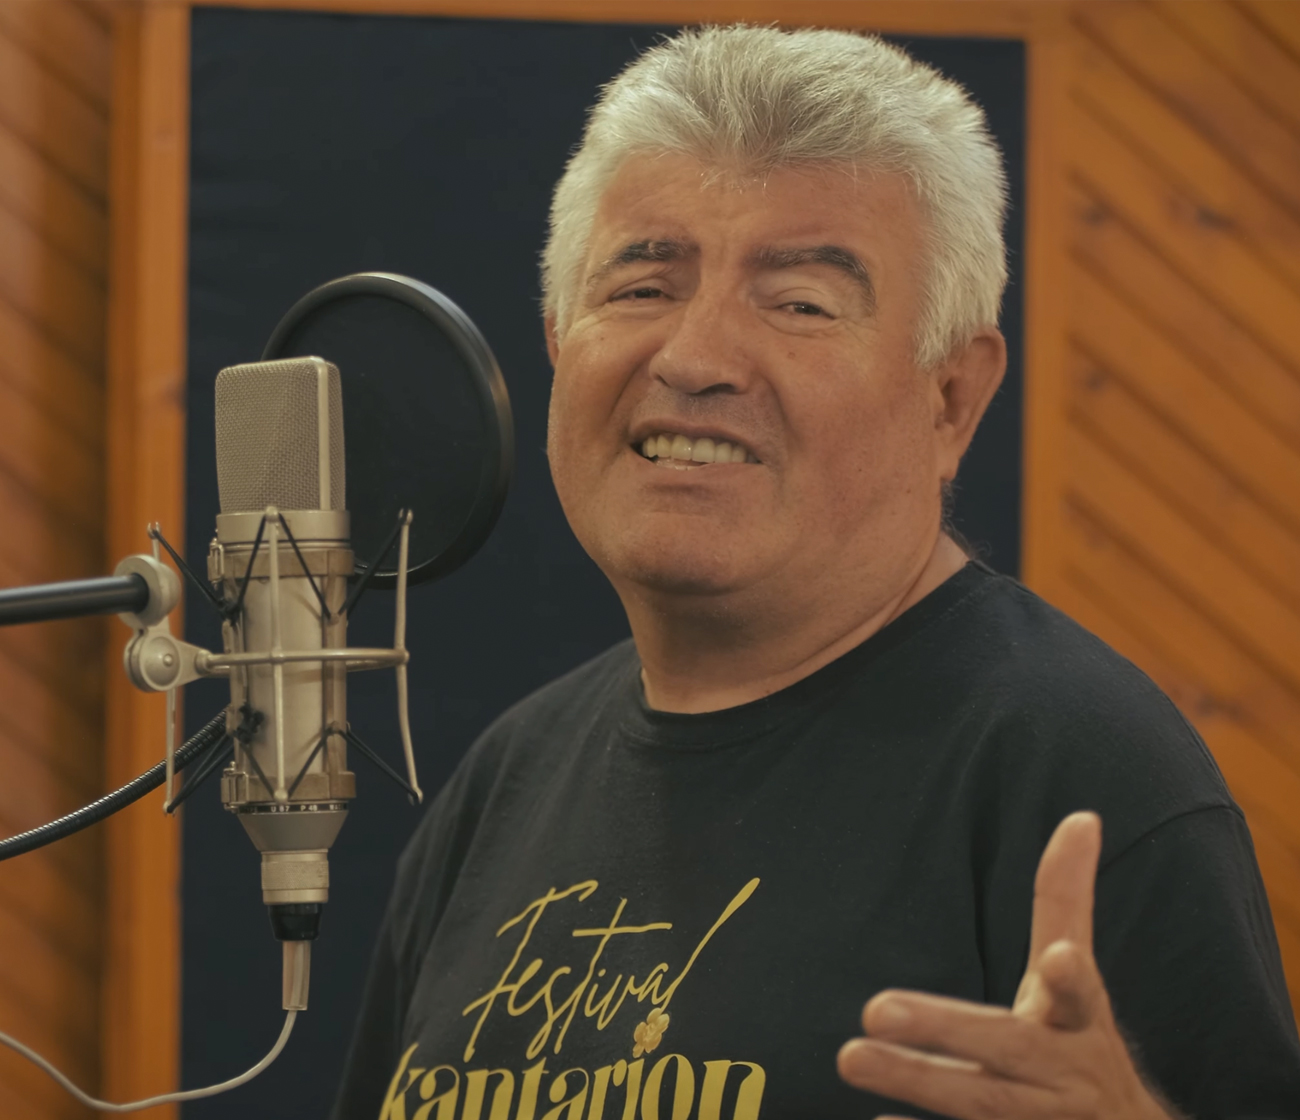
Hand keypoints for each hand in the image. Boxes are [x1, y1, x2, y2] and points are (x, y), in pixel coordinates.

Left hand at [837, 812, 1175, 1119]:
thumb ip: (1067, 904)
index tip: (1054, 957)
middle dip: (943, 1032)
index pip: (1082, 997)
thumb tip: (1082, 814)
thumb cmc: (1080, 1050)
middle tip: (872, 1009)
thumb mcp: (1080, 985)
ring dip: (916, 1084)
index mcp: (1080, 1027)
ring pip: (981, 1106)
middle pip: (1005, 1054)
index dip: (1071, 978)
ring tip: (850, 1057)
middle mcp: (1066, 1080)